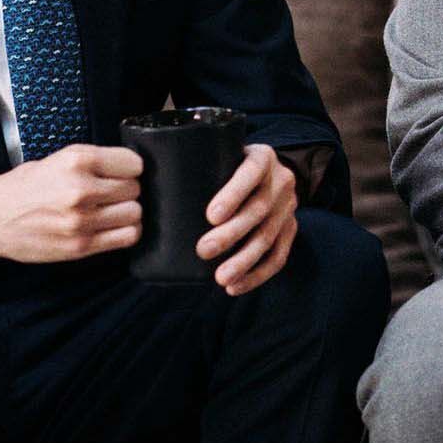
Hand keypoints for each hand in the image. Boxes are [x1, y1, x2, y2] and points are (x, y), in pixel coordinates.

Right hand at [0, 144, 142, 262]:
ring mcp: (81, 220)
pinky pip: (127, 237)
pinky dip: (126, 231)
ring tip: (109, 211)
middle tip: (110, 194)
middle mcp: (81, 189)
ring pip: (134, 213)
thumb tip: (129, 170)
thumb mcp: (56, 160)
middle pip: (134, 189)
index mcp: (76, 160)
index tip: (121, 172)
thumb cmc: (23, 186)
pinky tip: (112, 227)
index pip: (133, 163)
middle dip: (126, 190)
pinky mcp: (80, 245)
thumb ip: (91, 164)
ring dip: (126, 212)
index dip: (129, 168)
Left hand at [195, 143, 298, 295]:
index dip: (233, 194)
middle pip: (259, 210)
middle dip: (231, 233)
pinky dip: (257, 275)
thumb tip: (152, 184)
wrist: (271, 172)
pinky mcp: (291, 229)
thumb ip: (201, 165)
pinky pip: (278, 256)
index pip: (251, 172)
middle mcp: (281, 181)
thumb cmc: (231, 165)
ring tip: (220, 279)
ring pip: (268, 237)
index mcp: (263, 157)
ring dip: (244, 261)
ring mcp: (288, 207)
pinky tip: (235, 287)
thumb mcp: (224, 155)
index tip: (210, 216)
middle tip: (203, 250)